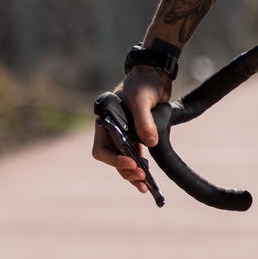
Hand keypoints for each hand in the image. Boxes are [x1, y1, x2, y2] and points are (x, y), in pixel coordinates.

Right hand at [92, 67, 170, 194]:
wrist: (155, 73)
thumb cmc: (143, 82)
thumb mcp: (141, 100)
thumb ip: (144, 121)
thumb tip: (149, 144)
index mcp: (105, 122)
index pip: (102, 149)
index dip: (114, 160)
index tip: (132, 163)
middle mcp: (112, 130)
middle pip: (113, 158)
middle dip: (125, 170)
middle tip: (141, 179)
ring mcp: (124, 133)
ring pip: (124, 159)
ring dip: (133, 172)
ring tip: (144, 185)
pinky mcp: (137, 134)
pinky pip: (135, 154)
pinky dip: (141, 165)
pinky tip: (148, 177)